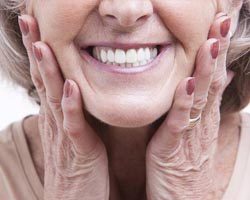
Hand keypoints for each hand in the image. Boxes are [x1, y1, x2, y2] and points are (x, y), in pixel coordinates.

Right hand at [18, 15, 109, 199]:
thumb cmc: (78, 165)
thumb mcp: (75, 132)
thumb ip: (74, 112)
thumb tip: (75, 89)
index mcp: (57, 115)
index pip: (46, 77)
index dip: (41, 52)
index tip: (38, 26)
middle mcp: (56, 121)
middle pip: (43, 80)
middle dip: (36, 50)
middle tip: (30, 21)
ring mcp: (64, 135)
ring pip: (54, 97)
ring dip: (48, 71)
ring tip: (42, 44)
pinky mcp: (78, 151)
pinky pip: (73, 125)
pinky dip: (71, 106)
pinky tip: (69, 86)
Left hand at [146, 13, 233, 199]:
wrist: (183, 199)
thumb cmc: (186, 163)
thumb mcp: (197, 131)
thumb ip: (202, 106)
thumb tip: (213, 82)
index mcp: (204, 115)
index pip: (213, 76)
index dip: (217, 51)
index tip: (219, 26)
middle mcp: (202, 120)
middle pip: (211, 80)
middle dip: (217, 50)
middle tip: (222, 21)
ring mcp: (191, 132)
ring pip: (200, 96)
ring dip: (206, 69)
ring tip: (211, 43)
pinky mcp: (175, 146)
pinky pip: (181, 121)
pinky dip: (184, 102)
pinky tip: (188, 83)